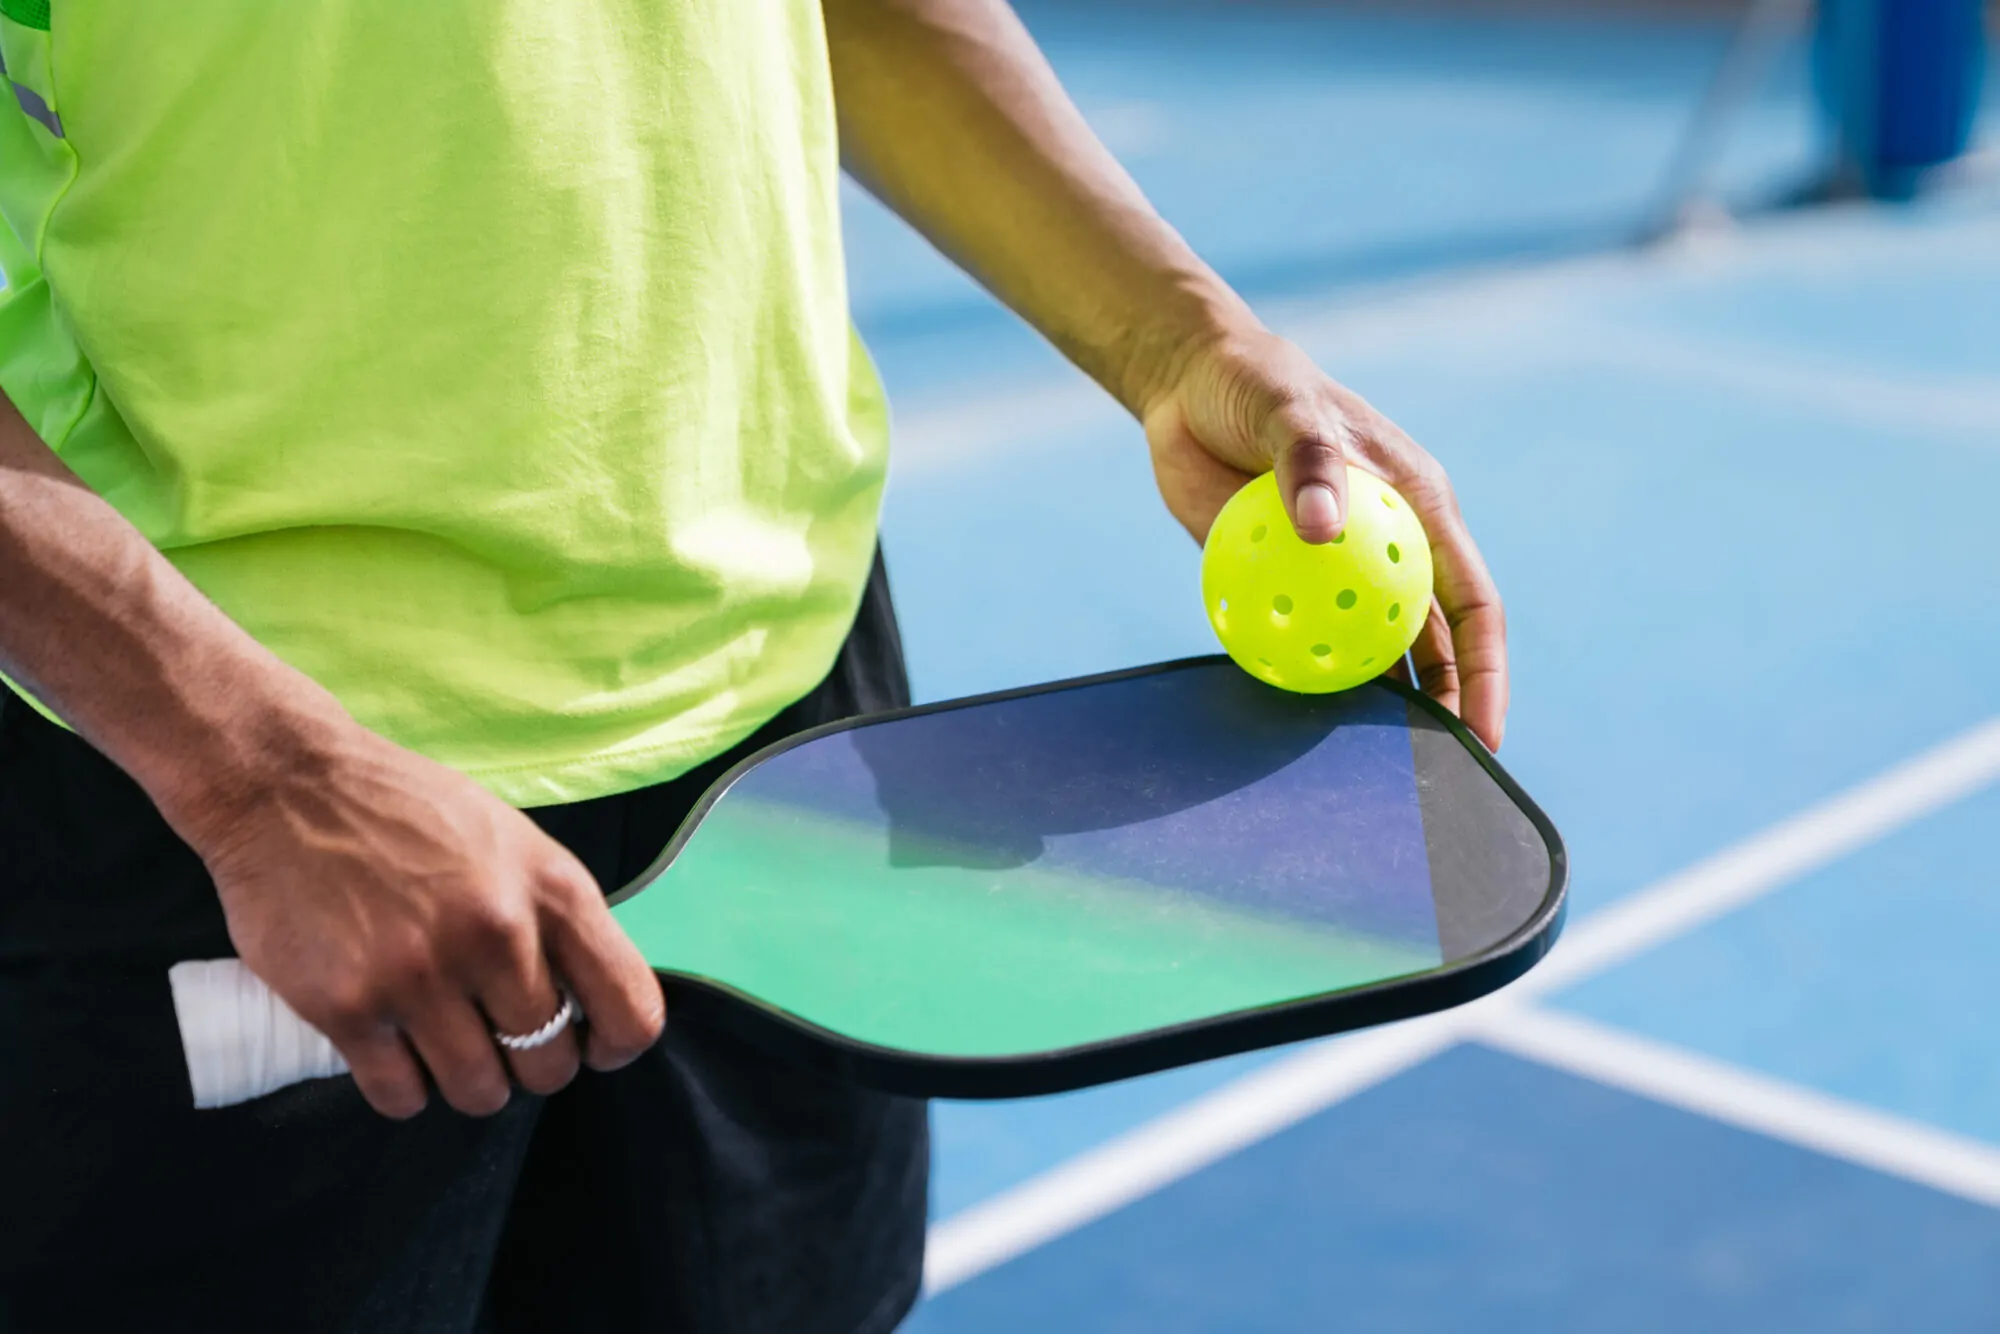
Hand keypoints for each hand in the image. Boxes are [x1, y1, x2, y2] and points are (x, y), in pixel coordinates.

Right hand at [182, 714, 666, 1118]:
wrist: (286, 787)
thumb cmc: (408, 812)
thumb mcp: (514, 842)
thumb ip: (554, 918)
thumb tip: (587, 1003)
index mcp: (553, 890)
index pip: (630, 1012)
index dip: (613, 1046)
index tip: (589, 1045)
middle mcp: (497, 936)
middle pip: (550, 1066)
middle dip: (528, 1064)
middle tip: (497, 1036)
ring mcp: (421, 976)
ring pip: (479, 1093)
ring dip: (468, 1080)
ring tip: (445, 1042)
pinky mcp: (348, 1008)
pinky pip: (401, 1097)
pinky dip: (403, 1088)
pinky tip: (394, 1048)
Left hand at [1142, 324, 1508, 749]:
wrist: (1187, 386)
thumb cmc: (1253, 384)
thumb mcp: (1282, 408)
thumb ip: (1308, 461)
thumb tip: (1324, 531)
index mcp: (1419, 505)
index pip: (1472, 601)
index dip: (1486, 670)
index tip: (1483, 733)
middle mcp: (1390, 544)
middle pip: (1432, 642)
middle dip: (1442, 707)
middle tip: (1430, 774)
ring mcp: (1338, 566)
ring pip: (1370, 648)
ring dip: (1374, 704)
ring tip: (1370, 768)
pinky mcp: (1285, 577)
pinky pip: (1303, 636)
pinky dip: (1305, 675)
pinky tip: (1294, 721)